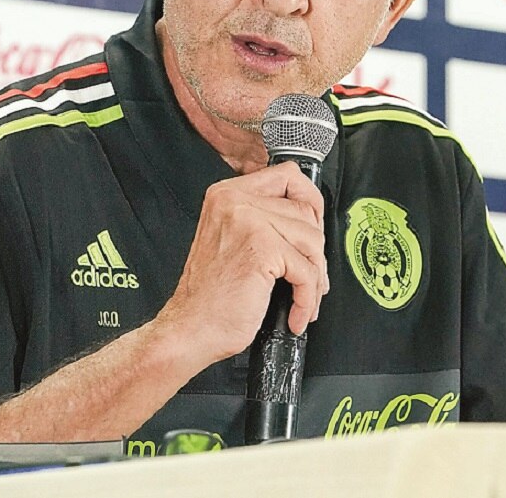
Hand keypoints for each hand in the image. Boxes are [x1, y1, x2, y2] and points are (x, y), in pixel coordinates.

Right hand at [156, 162, 327, 364]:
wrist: (189, 328)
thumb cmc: (211, 296)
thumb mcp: (232, 239)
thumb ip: (263, 219)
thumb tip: (309, 220)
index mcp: (228, 194)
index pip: (288, 175)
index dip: (310, 202)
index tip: (314, 227)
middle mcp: (235, 201)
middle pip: (306, 210)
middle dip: (316, 249)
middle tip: (311, 274)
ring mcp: (248, 222)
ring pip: (313, 239)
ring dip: (316, 276)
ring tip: (304, 296)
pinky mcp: (261, 250)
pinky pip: (307, 270)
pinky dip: (308, 297)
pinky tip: (297, 312)